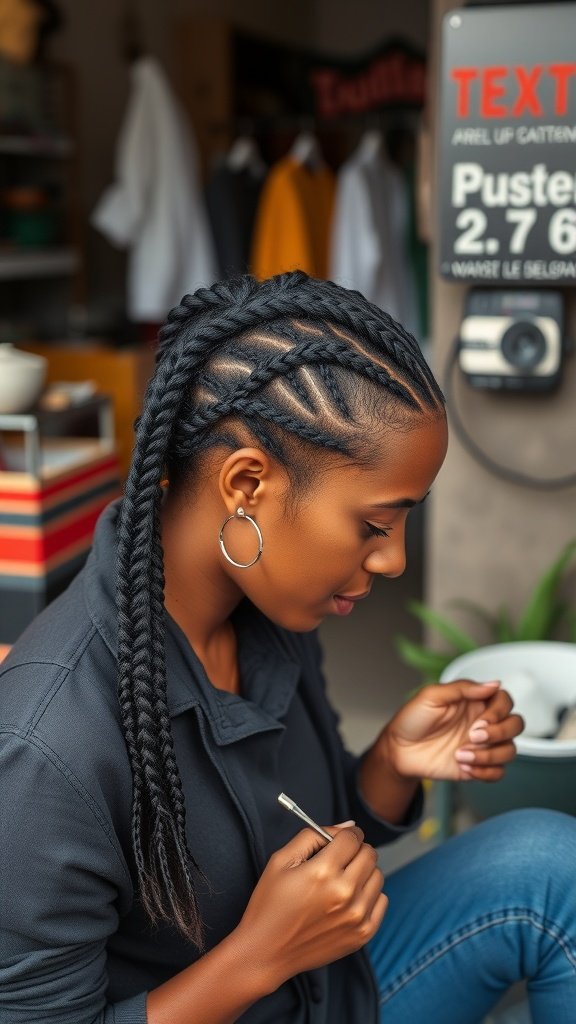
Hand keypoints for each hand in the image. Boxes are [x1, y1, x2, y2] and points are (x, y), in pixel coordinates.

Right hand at [234, 825, 386, 991]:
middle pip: (369, 854)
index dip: (345, 834)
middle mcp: (345, 893)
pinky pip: (382, 900)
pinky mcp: (363, 935)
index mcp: (323, 872)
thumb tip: (347, 826)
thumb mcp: (281, 860)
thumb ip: (313, 835)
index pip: (352, 837)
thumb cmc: (270, 904)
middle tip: (338, 859)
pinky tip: (348, 900)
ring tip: (341, 881)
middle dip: (355, 850)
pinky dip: (369, 895)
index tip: (339, 840)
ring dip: (363, 872)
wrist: (266, 952)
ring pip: (378, 876)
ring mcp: (357, 916)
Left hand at [380, 680, 523, 782]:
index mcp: (475, 702)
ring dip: (489, 755)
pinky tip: (463, 766)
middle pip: (516, 724)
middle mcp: (483, 722)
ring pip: (510, 750)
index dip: (499, 711)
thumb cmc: (412, 719)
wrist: (398, 750)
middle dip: (499, 732)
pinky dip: (485, 771)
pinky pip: (499, 772)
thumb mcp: (431, 696)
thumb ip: (462, 688)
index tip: (480, 719)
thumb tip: (494, 683)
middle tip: (472, 736)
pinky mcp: (478, 766)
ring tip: (460, 754)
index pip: (505, 700)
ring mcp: (482, 745)